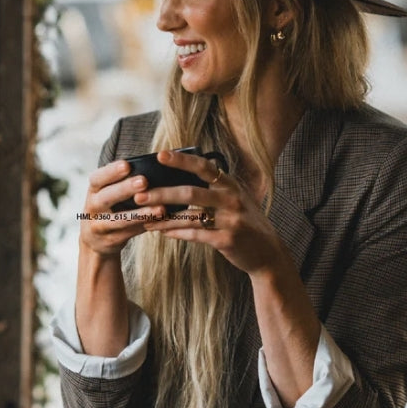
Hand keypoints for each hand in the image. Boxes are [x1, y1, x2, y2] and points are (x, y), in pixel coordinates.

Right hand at [79, 159, 165, 256]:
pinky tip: (158, 222)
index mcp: (93, 191)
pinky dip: (144, 226)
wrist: (95, 241)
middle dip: (125, 188)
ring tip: (160, 208)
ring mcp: (99, 226)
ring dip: (140, 214)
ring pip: (119, 219)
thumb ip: (120, 182)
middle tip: (144, 181)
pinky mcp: (110, 240)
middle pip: (106, 197)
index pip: (97, 178)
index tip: (127, 165)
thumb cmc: (108, 208)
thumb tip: (150, 168)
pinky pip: (129, 233)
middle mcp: (92, 207)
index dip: (111, 172)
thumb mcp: (106, 193)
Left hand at [133, 149, 283, 276]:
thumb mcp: (234, 199)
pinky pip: (195, 235)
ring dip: (164, 218)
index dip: (182, 160)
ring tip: (144, 219)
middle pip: (190, 192)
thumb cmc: (243, 222)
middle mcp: (232, 199)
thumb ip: (212, 188)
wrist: (267, 252)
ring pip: (190, 216)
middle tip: (138, 195)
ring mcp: (231, 220)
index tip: (160, 154)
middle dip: (162, 193)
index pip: (204, 167)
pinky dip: (177, 233)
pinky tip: (162, 232)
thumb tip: (176, 179)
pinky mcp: (227, 240)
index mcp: (230, 185)